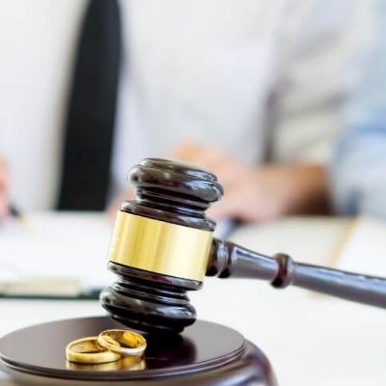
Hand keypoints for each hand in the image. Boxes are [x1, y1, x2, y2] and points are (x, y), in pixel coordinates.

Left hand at [105, 141, 327, 223]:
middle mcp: (208, 155)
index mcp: (190, 151)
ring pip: (191, 192)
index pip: (152, 173)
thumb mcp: (198, 191)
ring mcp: (229, 169)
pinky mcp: (247, 189)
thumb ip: (172, 202)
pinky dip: (203, 221)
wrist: (274, 188)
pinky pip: (221, 204)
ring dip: (170, 216)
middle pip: (167, 181)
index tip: (111, 216)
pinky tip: (189, 234)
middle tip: (126, 229)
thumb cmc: (231, 189)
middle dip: (144, 207)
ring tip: (151, 233)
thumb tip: (134, 226)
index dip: (129, 195)